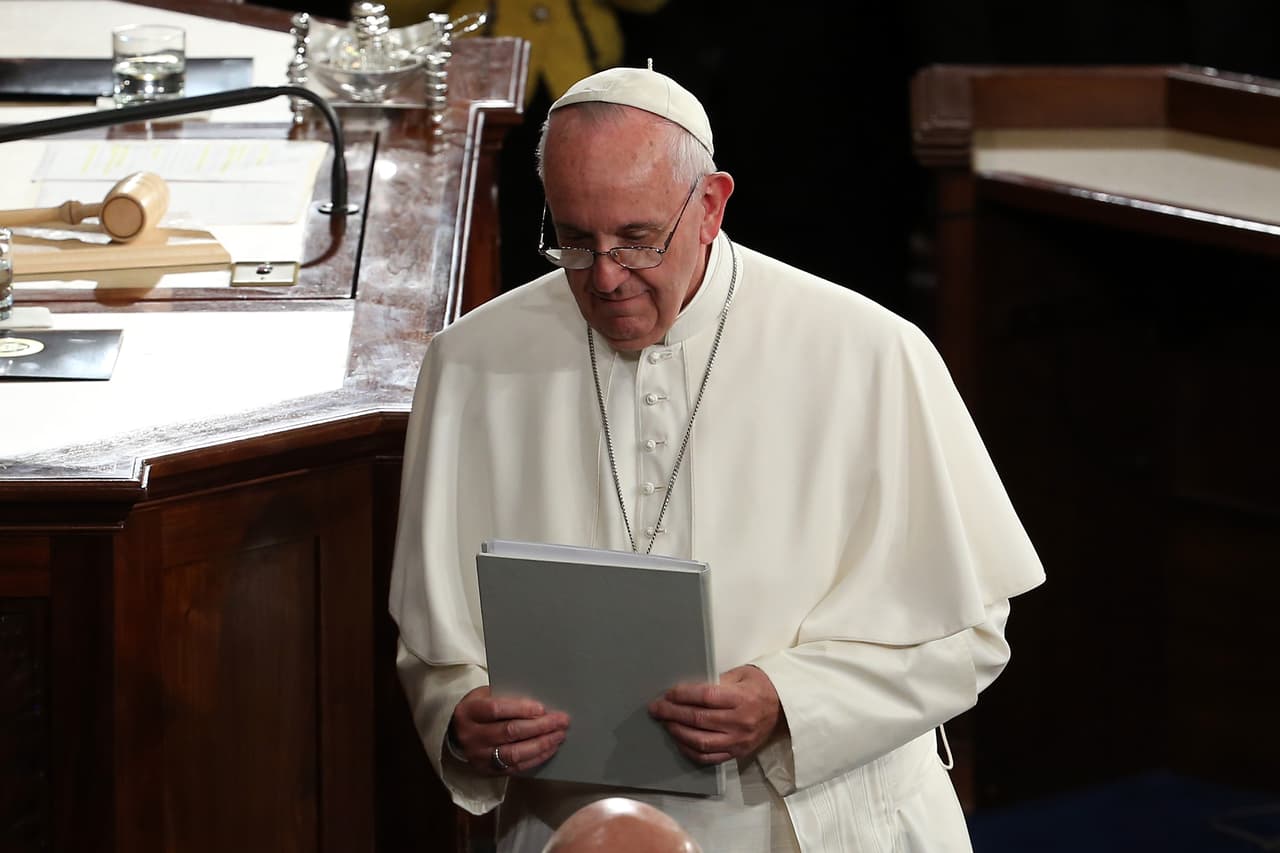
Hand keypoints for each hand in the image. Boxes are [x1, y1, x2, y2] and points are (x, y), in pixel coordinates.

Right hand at [451, 686, 570, 774]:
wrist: (456, 733)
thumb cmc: (478, 709)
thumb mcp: (485, 695)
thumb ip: (506, 697)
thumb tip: (539, 703)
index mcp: (469, 712)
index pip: (496, 710)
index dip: (520, 709)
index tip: (542, 708)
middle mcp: (472, 736)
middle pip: (509, 732)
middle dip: (539, 726)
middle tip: (561, 721)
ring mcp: (479, 756)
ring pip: (514, 753)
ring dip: (541, 744)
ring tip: (559, 736)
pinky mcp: (488, 771)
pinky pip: (516, 767)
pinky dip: (536, 758)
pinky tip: (550, 749)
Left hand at [648, 665, 785, 763]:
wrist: (783, 708)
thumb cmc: (760, 687)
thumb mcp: (741, 675)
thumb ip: (716, 682)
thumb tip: (687, 690)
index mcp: (741, 698)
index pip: (705, 697)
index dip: (682, 695)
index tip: (667, 694)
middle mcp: (740, 721)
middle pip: (699, 719)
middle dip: (672, 713)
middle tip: (656, 709)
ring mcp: (738, 740)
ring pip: (700, 741)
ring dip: (678, 732)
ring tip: (666, 723)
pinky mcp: (737, 753)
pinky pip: (708, 757)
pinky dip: (690, 750)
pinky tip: (679, 740)